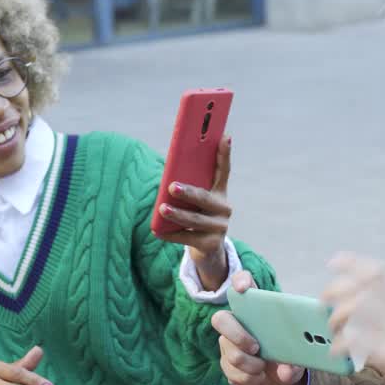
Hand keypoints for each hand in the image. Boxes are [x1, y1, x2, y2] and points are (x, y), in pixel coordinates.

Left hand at [156, 135, 232, 289]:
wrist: (206, 248)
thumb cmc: (195, 215)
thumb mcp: (195, 201)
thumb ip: (188, 188)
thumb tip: (168, 179)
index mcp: (220, 192)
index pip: (224, 170)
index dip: (225, 154)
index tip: (225, 136)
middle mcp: (224, 208)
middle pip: (205, 198)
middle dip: (188, 192)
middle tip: (172, 186)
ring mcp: (220, 227)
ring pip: (195, 219)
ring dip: (177, 214)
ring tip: (162, 209)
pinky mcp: (211, 244)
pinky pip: (187, 237)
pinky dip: (171, 234)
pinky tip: (158, 231)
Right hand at [212, 271, 306, 384]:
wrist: (278, 381)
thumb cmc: (286, 357)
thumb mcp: (297, 357)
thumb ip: (294, 362)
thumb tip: (286, 370)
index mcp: (256, 309)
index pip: (242, 284)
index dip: (239, 281)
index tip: (242, 288)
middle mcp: (236, 323)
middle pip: (220, 319)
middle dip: (238, 334)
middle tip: (256, 347)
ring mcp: (227, 344)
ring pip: (231, 352)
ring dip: (251, 364)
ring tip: (263, 368)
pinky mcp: (225, 364)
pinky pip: (233, 372)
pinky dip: (250, 378)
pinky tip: (259, 377)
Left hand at [321, 253, 384, 384]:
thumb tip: (356, 298)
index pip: (378, 273)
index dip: (352, 264)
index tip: (333, 262)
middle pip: (362, 287)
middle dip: (335, 291)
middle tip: (323, 302)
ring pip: (358, 309)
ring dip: (336, 318)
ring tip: (332, 331)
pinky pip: (359, 342)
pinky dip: (341, 344)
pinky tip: (335, 351)